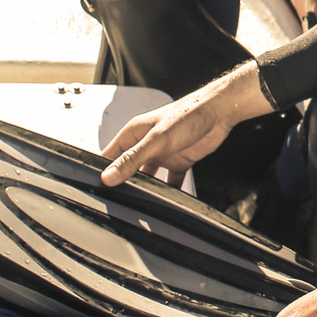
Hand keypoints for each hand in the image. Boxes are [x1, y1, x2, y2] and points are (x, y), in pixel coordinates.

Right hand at [99, 62, 271, 186]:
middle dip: (124, 183)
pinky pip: (170, 182)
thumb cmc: (188, 115)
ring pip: (148, 177)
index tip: (98, 188)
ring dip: (145, 189)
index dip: (103, 171)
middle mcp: (146, 144)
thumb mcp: (155, 140)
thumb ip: (132, 159)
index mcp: (134, 133)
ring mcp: (162, 154)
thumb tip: (109, 176)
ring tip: (139, 204)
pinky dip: (169, 192)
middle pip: (128, 168)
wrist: (219, 113)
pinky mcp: (179, 161)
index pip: (110, 156)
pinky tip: (167, 202)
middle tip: (118, 201)